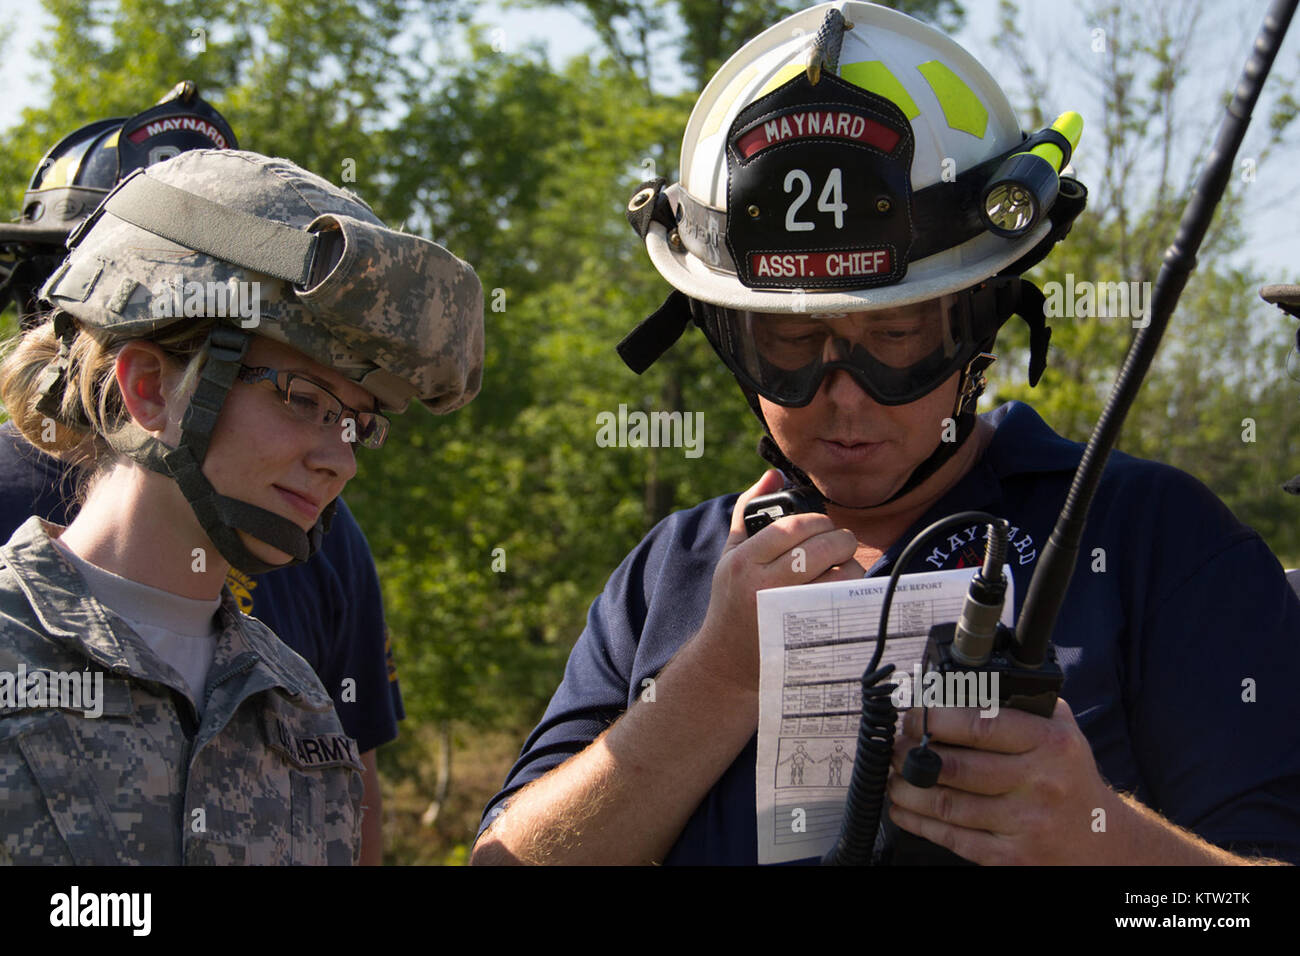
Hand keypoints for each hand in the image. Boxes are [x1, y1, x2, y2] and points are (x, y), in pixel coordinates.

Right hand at [691, 470, 863, 695]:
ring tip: (842, 569)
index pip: (792, 526)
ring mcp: (786, 612)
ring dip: (850, 567)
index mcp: (744, 561)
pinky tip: (842, 592)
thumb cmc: (732, 599)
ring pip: (839, 575)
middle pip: (821, 548)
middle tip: (840, 545)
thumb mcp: (731, 554)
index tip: (824, 526)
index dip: (818, 520)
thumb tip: (774, 474)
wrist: (727, 661)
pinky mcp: (805, 634)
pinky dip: (851, 593)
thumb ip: (750, 511)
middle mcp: (762, 585)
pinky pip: (843, 604)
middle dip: (841, 540)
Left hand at [886, 697, 1118, 864]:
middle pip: (956, 767)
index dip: (935, 720)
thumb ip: (1022, 704)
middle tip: (896, 745)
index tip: (914, 717)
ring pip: (947, 804)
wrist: (1104, 843)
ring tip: (894, 774)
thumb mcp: (1062, 731)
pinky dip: (917, 822)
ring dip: (907, 788)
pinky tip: (902, 808)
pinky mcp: (1010, 857)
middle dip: (911, 754)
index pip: (980, 725)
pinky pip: (952, 838)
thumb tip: (961, 684)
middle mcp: (1040, 784)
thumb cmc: (1071, 778)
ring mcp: (1024, 824)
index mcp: (1051, 744)